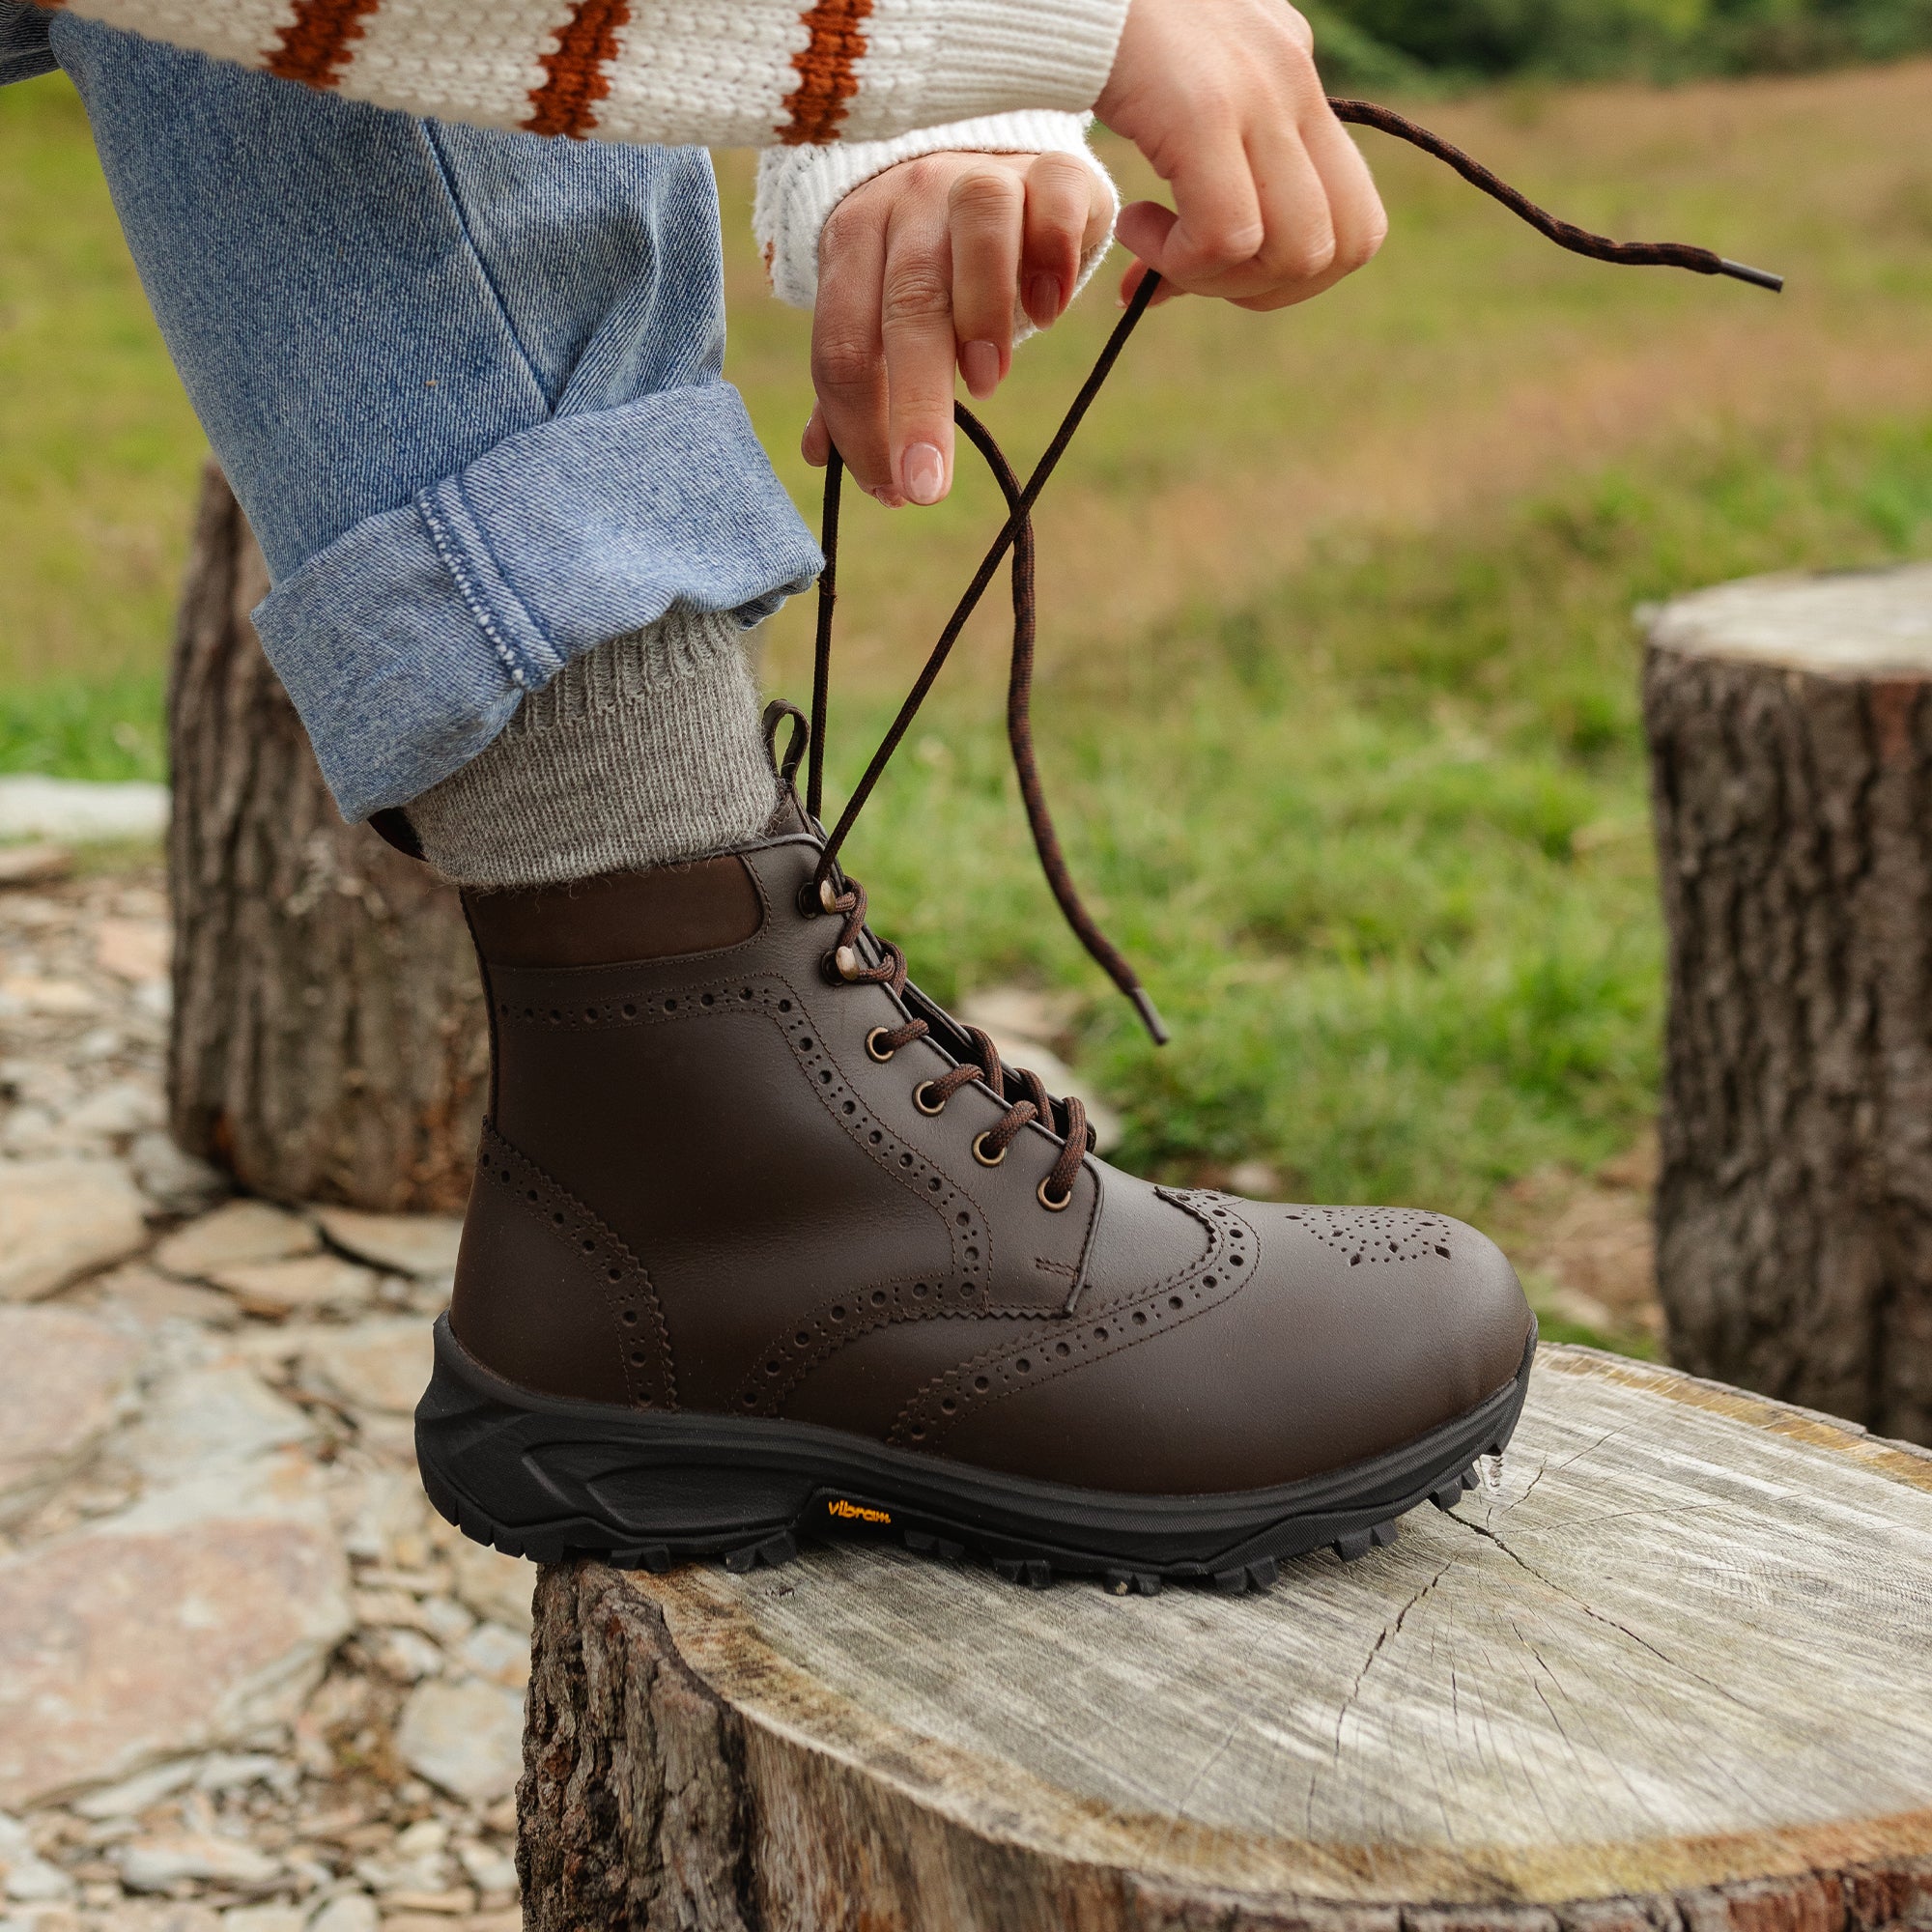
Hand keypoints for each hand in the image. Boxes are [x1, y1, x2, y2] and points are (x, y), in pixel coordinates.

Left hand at [804, 150, 1112, 507]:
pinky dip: (1054, 258)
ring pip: (979, 225)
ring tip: (985, 384)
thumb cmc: (938, 259)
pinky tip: (1047, 311)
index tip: (892, 491)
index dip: (860, 425)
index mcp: (855, 237)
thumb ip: (858, 376)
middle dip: (916, 404)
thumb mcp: (884, 309)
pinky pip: (1056, 202)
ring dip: (983, 315)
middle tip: (926, 486)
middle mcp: (912, 197)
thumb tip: (818, 456)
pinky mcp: (1054, 170)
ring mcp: (983, 174)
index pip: (843, 341)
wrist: (994, 161)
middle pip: (908, 299)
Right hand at [1096, 0, 1386, 311]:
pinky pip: (1227, 236)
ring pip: (1296, 252)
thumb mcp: (1190, 78)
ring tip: (1153, 244)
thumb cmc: (1105, 27)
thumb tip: (1222, 242)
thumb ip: (1222, 143)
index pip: (1358, 219)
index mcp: (1298, 74)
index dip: (1297, 273)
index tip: (1226, 266)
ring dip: (1218, 279)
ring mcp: (1259, 93)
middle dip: (1265, 290)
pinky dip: (1178, 259)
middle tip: (1192, 269)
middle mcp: (1296, 81)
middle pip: (1344, 247)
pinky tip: (1130, 223)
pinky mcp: (1205, 111)